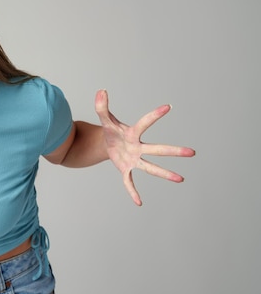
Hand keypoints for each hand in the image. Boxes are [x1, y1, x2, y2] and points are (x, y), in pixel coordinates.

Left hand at [95, 89, 195, 205]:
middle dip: (174, 150)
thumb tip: (100, 91)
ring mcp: (133, 159)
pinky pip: (129, 182)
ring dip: (164, 173)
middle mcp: (138, 147)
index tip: (168, 106)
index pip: (144, 123)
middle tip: (192, 152)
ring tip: (180, 179)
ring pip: (150, 167)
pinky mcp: (126, 169)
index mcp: (133, 133)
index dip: (154, 115)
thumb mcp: (104, 118)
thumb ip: (101, 106)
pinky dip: (132, 191)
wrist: (106, 143)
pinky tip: (138, 202)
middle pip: (157, 149)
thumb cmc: (110, 130)